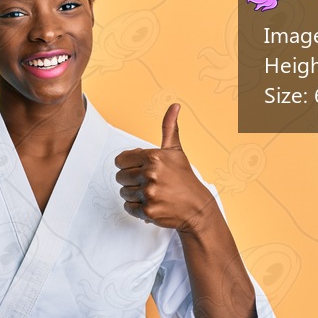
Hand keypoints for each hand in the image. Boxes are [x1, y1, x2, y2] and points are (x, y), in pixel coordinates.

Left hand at [114, 104, 215, 232]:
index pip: (120, 160)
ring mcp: (149, 193)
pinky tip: (151, 203)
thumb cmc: (185, 179)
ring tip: (151, 193)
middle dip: (131, 181)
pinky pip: (128, 207)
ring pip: (124, 192)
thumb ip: (169, 128)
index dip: (129, 165)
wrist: (197, 208)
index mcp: (153, 157)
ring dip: (134, 195)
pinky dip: (137, 208)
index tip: (140, 169)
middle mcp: (150, 174)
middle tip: (148, 183)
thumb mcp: (176, 151)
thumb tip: (174, 106)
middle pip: (120, 177)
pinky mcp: (148, 210)